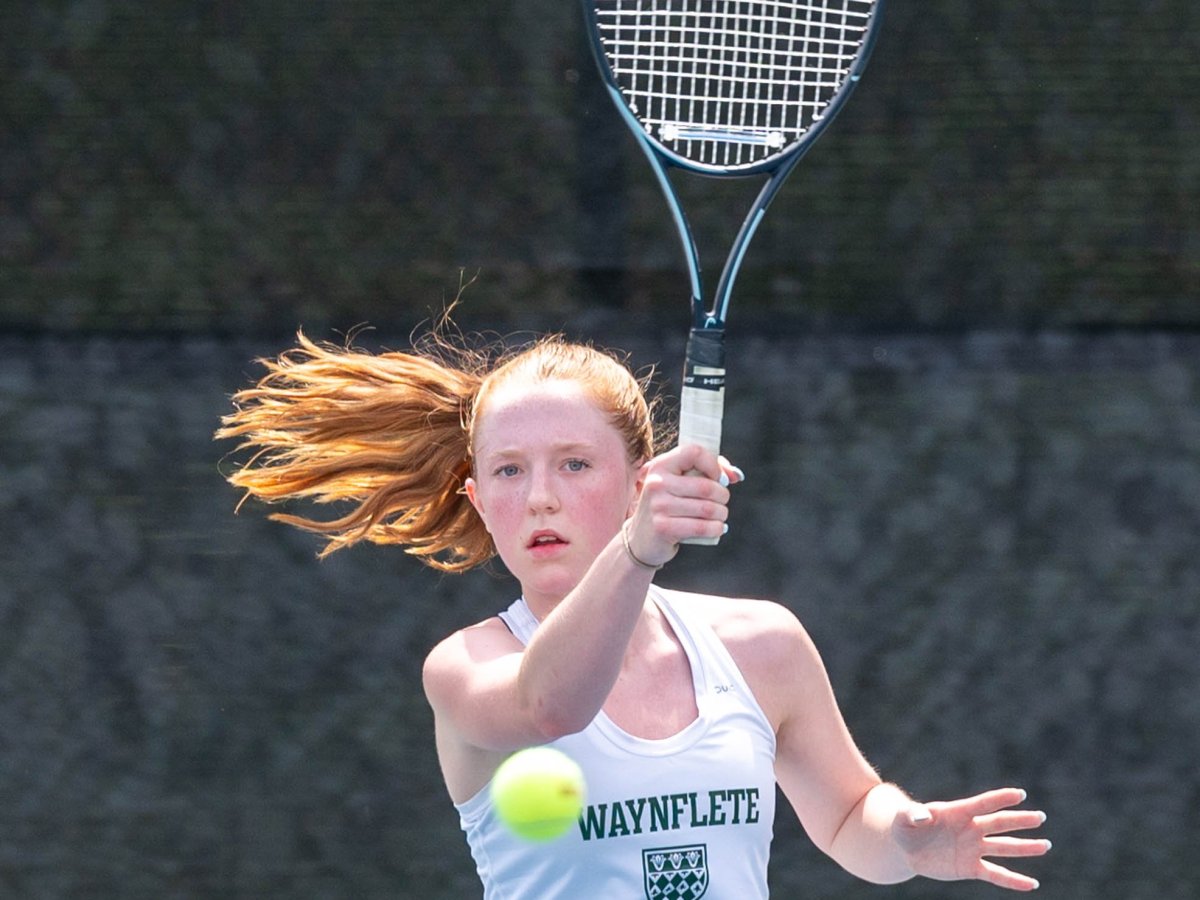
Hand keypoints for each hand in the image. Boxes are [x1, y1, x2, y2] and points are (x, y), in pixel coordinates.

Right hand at [623, 445, 742, 565]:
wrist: (641, 539)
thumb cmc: (668, 506)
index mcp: (660, 465)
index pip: (694, 452)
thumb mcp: (680, 483)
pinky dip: (717, 528)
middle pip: (706, 486)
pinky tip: (717, 527)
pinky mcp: (663, 528)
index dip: (713, 464)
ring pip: (708, 508)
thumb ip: (709, 471)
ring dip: (722, 514)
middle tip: (721, 502)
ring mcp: (658, 506)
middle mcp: (657, 483)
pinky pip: (702, 527)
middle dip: (723, 496)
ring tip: (719, 516)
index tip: (718, 478)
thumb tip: (736, 475)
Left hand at [893, 788, 1049, 890]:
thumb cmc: (905, 826)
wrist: (907, 848)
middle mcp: (970, 829)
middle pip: (999, 823)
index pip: (982, 804)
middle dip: (1020, 820)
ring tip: (1045, 845)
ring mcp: (973, 848)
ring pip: (1004, 848)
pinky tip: (1032, 884)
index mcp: (957, 812)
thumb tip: (922, 815)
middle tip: (1040, 817)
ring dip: (1024, 847)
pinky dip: (1013, 880)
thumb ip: (913, 813)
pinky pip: (996, 875)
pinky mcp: (971, 868)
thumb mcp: (904, 819)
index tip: (1020, 794)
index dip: (1000, 798)